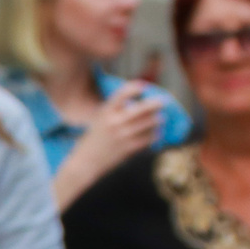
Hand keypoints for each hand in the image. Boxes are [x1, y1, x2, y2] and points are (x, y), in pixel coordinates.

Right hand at [52, 85, 165, 210]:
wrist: (86, 161)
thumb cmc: (95, 137)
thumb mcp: (101, 118)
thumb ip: (117, 109)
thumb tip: (143, 101)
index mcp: (106, 112)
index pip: (122, 93)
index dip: (135, 88)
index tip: (144, 86)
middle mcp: (114, 122)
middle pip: (142, 108)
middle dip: (156, 103)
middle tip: (163, 102)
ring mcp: (122, 136)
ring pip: (149, 123)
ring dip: (157, 119)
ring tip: (160, 119)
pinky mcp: (128, 148)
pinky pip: (149, 138)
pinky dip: (154, 134)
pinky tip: (155, 133)